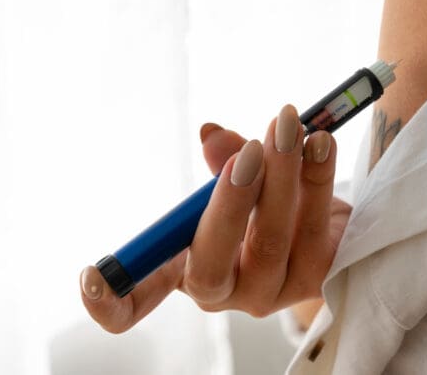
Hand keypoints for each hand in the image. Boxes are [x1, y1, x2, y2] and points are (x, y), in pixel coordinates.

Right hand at [80, 104, 350, 332]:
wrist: (336, 225)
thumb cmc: (273, 200)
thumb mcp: (243, 178)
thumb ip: (224, 161)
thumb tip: (213, 135)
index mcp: (189, 266)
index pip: (143, 297)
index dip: (113, 300)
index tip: (91, 276)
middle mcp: (225, 288)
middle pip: (211, 264)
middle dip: (229, 204)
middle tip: (247, 152)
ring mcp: (271, 290)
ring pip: (272, 240)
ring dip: (282, 175)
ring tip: (286, 126)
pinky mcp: (318, 278)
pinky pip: (316, 228)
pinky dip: (319, 178)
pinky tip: (321, 143)